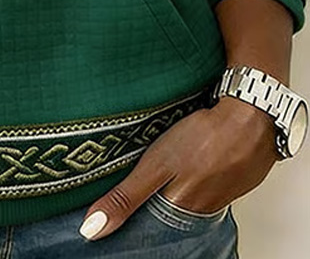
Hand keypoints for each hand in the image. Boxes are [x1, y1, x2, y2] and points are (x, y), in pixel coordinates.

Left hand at [77, 95, 280, 239]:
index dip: (132, 217)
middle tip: (137, 186)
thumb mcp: (156, 165)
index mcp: (182, 210)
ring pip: (189, 197)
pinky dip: (195, 176)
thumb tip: (93, 229)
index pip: (150, 226)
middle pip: (170, 212)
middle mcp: (203, 208)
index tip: (114, 213)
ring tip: (161, 173)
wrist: (252, 115)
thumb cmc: (204, 137)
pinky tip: (188, 163)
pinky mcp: (232, 176)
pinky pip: (208, 183)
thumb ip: (126, 197)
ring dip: (175, 188)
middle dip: (152, 203)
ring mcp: (221, 192)